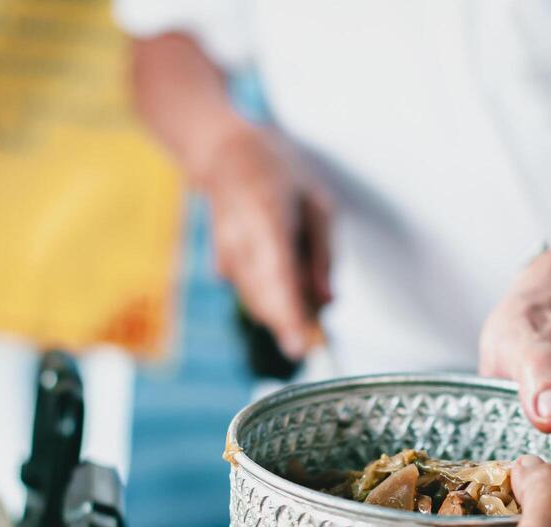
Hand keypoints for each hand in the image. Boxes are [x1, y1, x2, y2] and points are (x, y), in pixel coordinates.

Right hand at [197, 123, 331, 359]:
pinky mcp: (223, 269)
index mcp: (268, 220)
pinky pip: (254, 297)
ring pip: (262, 306)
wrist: (224, 155)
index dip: (290, 317)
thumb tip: (328, 302)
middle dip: (298, 322)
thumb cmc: (278, 175)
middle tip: (322, 323)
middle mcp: (242, 245)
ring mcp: (227, 258)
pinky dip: (274, 299)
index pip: (279, 279)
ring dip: (288, 310)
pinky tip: (282, 269)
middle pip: (269, 303)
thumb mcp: (318, 204)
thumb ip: (324, 255)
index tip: (301, 348)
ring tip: (303, 274)